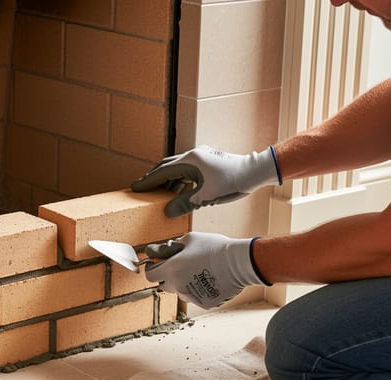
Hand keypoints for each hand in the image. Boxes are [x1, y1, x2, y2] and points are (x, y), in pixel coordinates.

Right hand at [131, 146, 280, 217]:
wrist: (255, 171)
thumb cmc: (233, 182)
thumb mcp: (207, 197)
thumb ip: (184, 204)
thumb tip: (167, 212)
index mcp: (190, 161)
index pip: (162, 171)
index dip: (148, 181)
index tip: (135, 188)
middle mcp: (193, 155)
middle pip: (167, 166)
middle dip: (154, 178)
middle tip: (141, 188)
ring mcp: (201, 157)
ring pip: (177, 169)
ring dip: (167, 180)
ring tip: (158, 193)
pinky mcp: (208, 162)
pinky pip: (187, 170)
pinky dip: (179, 180)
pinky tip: (178, 191)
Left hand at [144, 233, 267, 308]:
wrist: (238, 262)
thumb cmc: (215, 247)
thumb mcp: (191, 238)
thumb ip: (174, 245)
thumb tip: (165, 248)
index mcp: (171, 269)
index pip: (150, 275)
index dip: (153, 268)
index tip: (157, 264)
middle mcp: (178, 285)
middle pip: (164, 285)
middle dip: (169, 277)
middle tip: (180, 267)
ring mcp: (191, 296)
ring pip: (180, 292)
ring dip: (183, 284)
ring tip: (198, 273)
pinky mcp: (204, 303)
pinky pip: (195, 297)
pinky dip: (198, 291)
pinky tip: (209, 280)